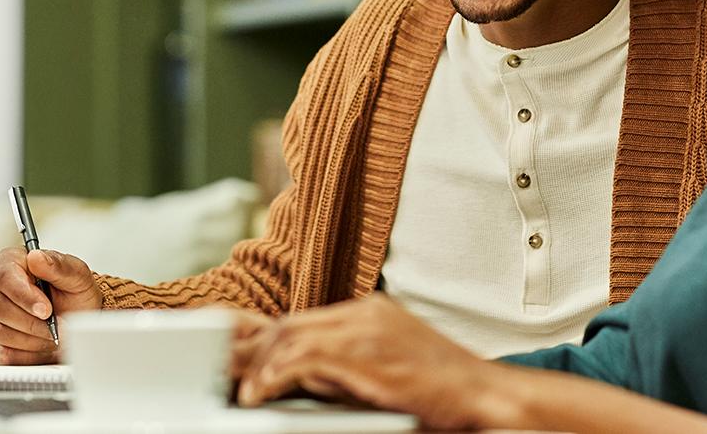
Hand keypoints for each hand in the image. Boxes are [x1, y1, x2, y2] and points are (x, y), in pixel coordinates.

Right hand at [0, 247, 102, 363]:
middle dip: (32, 322)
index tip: (46, 310)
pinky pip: (1, 353)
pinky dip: (26, 355)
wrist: (76, 318)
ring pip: (0, 332)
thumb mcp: (77, 275)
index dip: (25, 296)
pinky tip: (41, 346)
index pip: (5, 277)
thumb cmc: (74, 293)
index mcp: (11, 262)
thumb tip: (36, 257)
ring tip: (52, 335)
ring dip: (32, 339)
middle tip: (55, 327)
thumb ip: (58, 265)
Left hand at [236, 294, 507, 429]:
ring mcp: (366, 329)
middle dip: (252, 348)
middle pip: (290, 323)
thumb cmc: (442, 392)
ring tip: (238, 391)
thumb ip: (346, 364)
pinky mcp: (366, 353)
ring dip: (258, 366)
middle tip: (221, 369)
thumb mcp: (388, 368)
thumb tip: (302, 376)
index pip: (303, 319)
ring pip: (290, 336)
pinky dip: (275, 376)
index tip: (238, 353)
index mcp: (371, 312)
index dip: (265, 338)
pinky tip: (260, 395)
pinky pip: (304, 358)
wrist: (485, 395)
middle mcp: (365, 313)